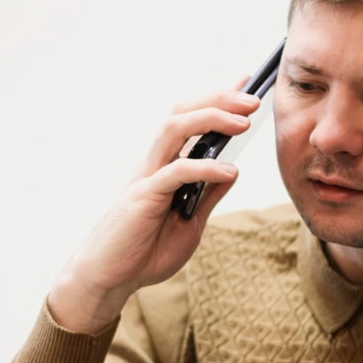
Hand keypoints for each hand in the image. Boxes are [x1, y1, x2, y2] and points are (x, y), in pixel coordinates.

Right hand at [47, 88, 259, 333]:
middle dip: (217, 99)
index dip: (216, 98)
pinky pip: (175, 172)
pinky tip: (229, 171)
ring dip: (210, 119)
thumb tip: (231, 170)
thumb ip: (208, 195)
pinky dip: (204, 168)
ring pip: (174, 128)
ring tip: (242, 123)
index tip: (246, 83)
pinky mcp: (143, 196)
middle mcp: (153, 163)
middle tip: (252, 99)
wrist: (110, 278)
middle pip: (181, 113)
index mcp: (164, 166)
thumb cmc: (144, 251)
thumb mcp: (191, 222)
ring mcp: (146, 176)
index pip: (190, 120)